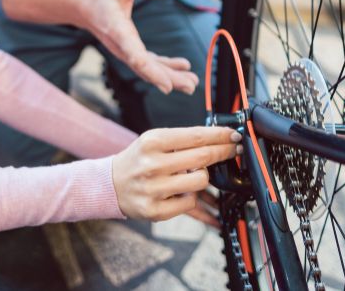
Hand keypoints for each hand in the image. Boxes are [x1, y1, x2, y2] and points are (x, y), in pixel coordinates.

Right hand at [75, 0, 198, 94]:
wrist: (83, 5)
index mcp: (118, 31)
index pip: (136, 56)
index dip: (152, 72)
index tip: (167, 86)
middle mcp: (122, 46)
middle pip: (146, 68)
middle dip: (169, 79)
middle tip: (191, 86)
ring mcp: (125, 50)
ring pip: (148, 68)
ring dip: (170, 77)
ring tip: (191, 83)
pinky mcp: (130, 49)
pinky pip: (148, 62)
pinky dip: (164, 67)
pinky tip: (181, 67)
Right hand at [111, 127, 240, 221]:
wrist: (110, 184)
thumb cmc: (138, 160)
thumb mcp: (153, 141)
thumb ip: (182, 140)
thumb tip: (220, 140)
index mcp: (152, 141)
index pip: (196, 136)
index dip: (220, 135)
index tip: (234, 135)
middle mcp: (152, 164)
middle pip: (203, 157)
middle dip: (224, 152)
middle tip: (234, 149)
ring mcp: (153, 188)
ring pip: (200, 181)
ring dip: (206, 177)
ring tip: (197, 174)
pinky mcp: (155, 210)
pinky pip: (190, 202)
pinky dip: (193, 197)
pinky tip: (186, 193)